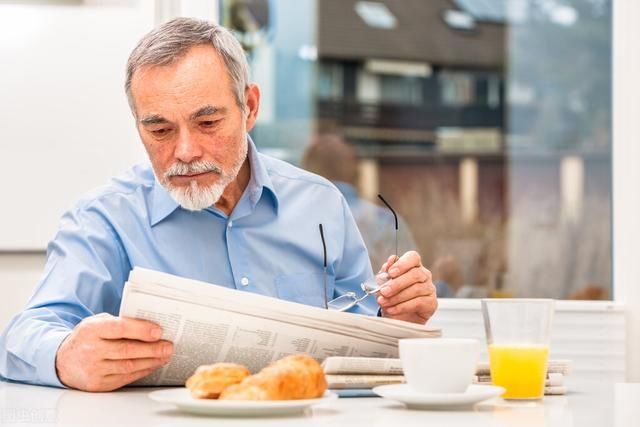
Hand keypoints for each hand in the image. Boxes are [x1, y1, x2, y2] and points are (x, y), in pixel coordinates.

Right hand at [55, 313, 172, 391]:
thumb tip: (147, 325)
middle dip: (152, 349)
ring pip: (128, 366)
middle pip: (127, 350)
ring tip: (165, 355)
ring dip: (151, 361)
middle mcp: (91, 350)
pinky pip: (125, 378)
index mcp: (91, 330)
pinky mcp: (98, 384)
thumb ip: (118, 322)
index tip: (159, 331)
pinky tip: (152, 365)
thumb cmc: (86, 338)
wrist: (62, 361)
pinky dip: (141, 371)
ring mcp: (94, 369)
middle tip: (168, 346)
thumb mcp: (96, 323)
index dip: (141, 330)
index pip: (120, 328)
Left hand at [376, 251, 437, 323]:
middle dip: (397, 284)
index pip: (413, 257)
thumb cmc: (391, 296)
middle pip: (415, 274)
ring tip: (384, 302)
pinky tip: (392, 309)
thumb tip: (390, 260)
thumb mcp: (384, 284)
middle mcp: (424, 275)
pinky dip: (402, 306)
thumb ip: (386, 272)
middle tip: (384, 291)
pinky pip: (418, 302)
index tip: (391, 273)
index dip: (402, 264)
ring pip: (416, 289)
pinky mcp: (431, 303)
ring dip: (397, 297)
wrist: (396, 317)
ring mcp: (429, 289)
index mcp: (413, 266)